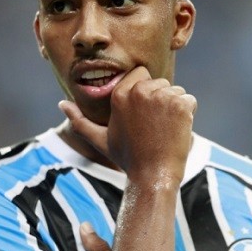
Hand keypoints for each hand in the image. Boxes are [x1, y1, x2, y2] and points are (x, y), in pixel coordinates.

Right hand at [60, 66, 196, 184]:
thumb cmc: (128, 158)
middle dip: (162, 100)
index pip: (141, 73)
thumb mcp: (100, 139)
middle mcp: (140, 91)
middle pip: (161, 82)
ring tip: (164, 130)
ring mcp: (161, 97)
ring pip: (176, 91)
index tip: (146, 112)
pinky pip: (189, 100)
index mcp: (120, 94)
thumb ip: (80, 120)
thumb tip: (62, 104)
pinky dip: (188, 114)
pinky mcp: (180, 105)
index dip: (146, 91)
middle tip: (155, 126)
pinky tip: (177, 131)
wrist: (152, 177)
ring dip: (175, 107)